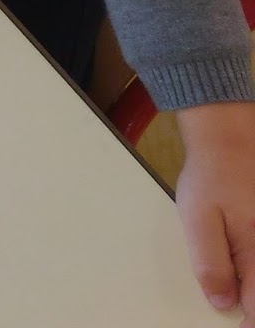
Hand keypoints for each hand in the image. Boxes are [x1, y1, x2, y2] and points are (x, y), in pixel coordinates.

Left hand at [175, 101, 254, 322]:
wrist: (233, 139)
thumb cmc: (212, 177)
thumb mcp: (198, 218)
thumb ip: (211, 263)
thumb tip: (222, 303)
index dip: (249, 324)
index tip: (237, 325)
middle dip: (254, 307)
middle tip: (237, 307)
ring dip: (254, 288)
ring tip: (241, 292)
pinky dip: (254, 272)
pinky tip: (244, 268)